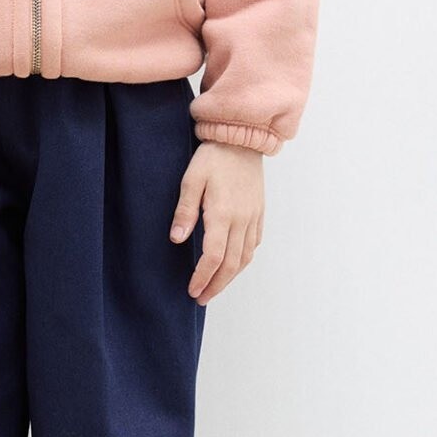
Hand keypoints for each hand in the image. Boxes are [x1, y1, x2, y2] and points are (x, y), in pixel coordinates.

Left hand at [169, 141, 265, 303]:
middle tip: (201, 298)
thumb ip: (185, 210)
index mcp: (223, 214)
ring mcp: (253, 217)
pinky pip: (254, 243)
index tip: (192, 290)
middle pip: (231, 264)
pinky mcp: (259, 212)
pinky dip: (244, 259)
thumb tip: (177, 239)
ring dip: (230, 276)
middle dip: (216, 285)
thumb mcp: (191, 179)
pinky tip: (234, 264)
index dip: (202, 277)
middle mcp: (242, 220)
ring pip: (245, 257)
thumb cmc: (213, 156)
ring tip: (215, 286)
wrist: (242, 138)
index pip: (213, 257)